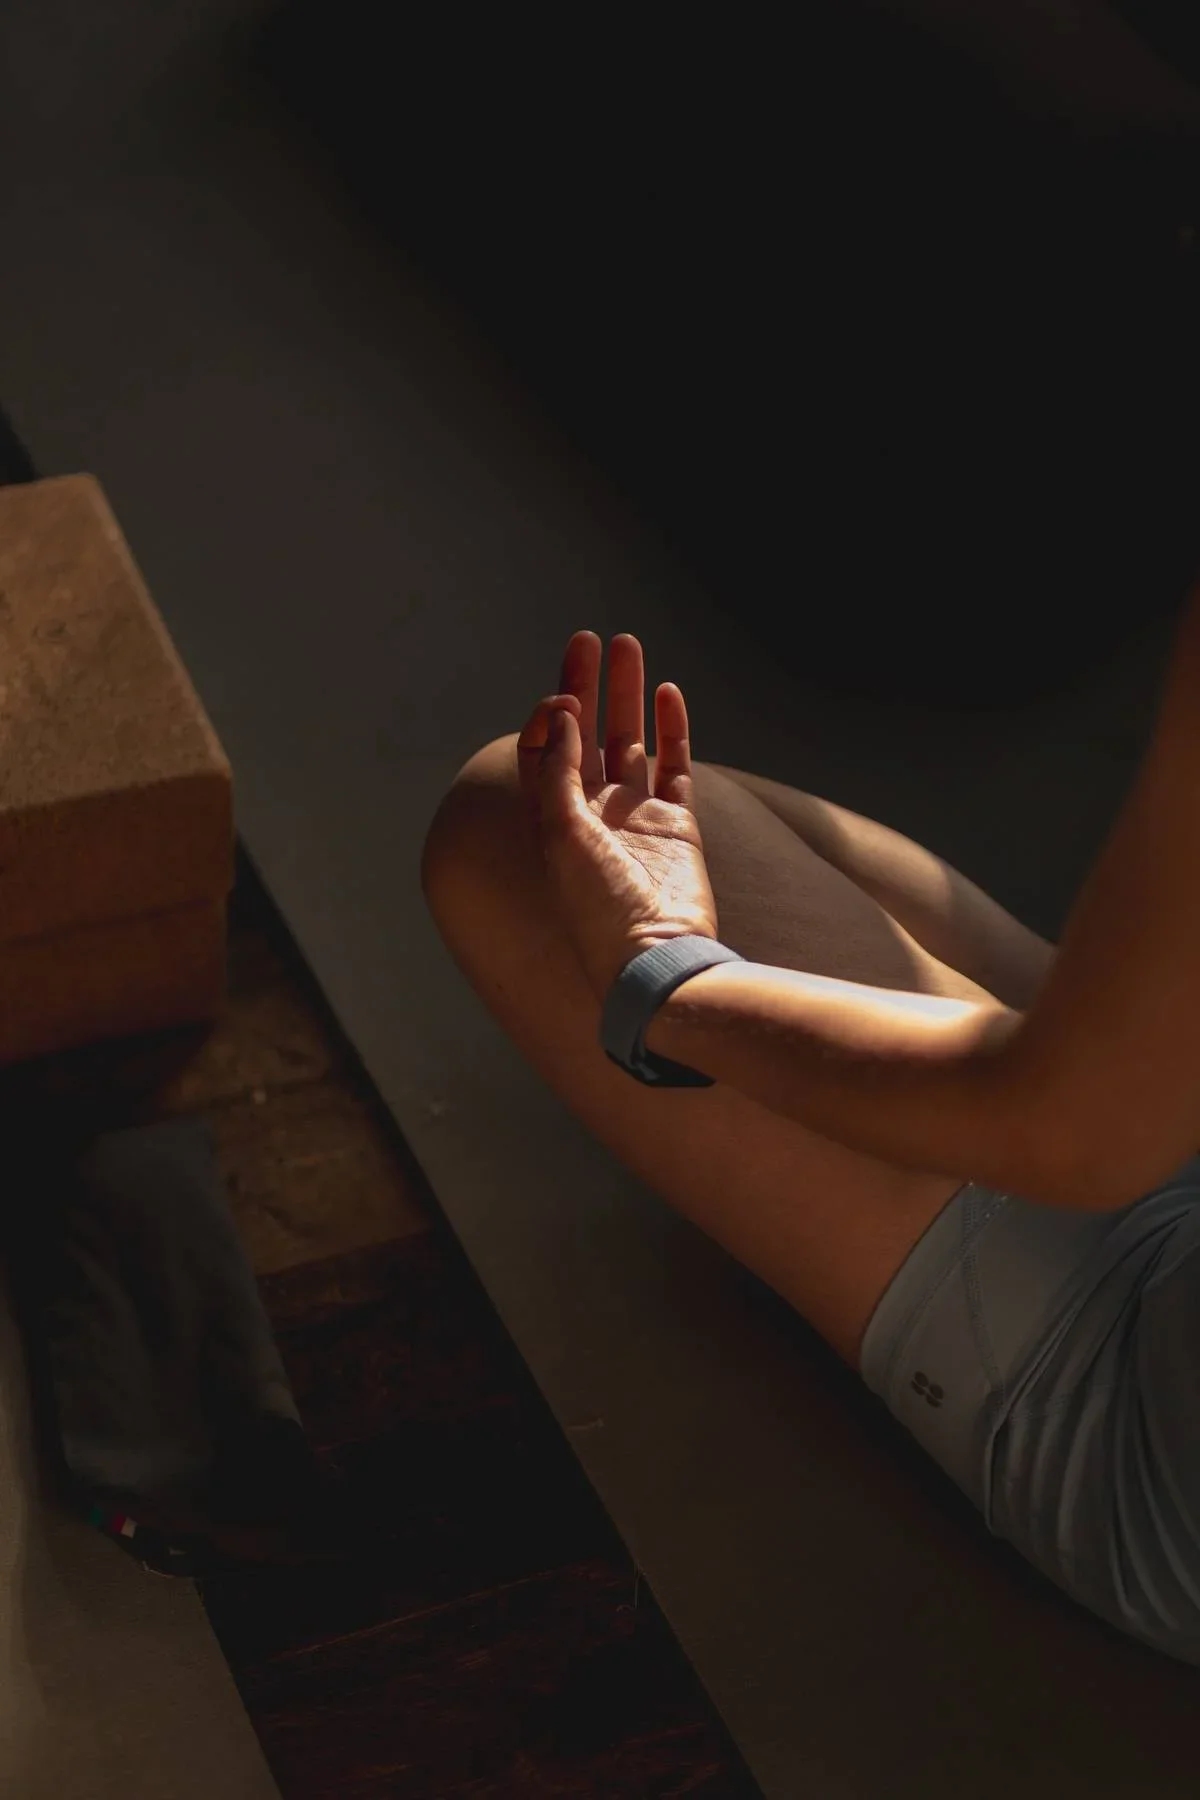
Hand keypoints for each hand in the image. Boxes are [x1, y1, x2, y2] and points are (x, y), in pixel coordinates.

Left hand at [517, 631, 718, 1000]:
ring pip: (630, 741)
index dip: (547, 716)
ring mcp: (636, 818)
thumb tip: (560, 712)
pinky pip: (674, 765)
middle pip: (586, 735)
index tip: (562, 694)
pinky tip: (668, 692)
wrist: (656, 957)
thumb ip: (557, 772)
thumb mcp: (561, 836)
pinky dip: (672, 729)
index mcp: (552, 822)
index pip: (542, 752)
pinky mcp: (677, 826)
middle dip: (586, 687)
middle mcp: (592, 815)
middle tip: (590, 639)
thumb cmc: (598, 908)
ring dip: (628, 695)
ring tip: (629, 646)